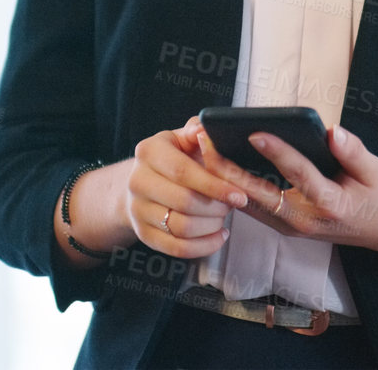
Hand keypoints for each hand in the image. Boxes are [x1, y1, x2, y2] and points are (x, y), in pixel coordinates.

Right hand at [125, 115, 251, 257]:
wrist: (140, 183)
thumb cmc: (171, 158)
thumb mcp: (181, 138)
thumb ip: (197, 131)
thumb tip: (207, 128)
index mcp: (149, 151)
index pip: (183, 172)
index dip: (214, 185)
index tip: (239, 195)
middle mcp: (138, 181)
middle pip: (184, 202)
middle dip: (217, 207)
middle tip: (233, 204)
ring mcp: (138, 210)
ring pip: (181, 228)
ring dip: (211, 226)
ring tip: (223, 216)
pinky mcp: (143, 234)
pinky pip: (177, 248)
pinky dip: (204, 246)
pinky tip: (219, 235)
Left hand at [193, 122, 377, 256]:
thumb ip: (354, 152)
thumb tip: (332, 132)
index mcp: (331, 204)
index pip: (299, 174)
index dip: (277, 151)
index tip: (255, 131)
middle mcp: (305, 220)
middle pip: (258, 193)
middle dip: (227, 167)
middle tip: (205, 139)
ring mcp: (292, 227)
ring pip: (248, 203)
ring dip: (223, 178)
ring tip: (203, 147)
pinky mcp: (285, 226)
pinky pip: (252, 207)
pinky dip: (232, 187)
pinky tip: (218, 165)